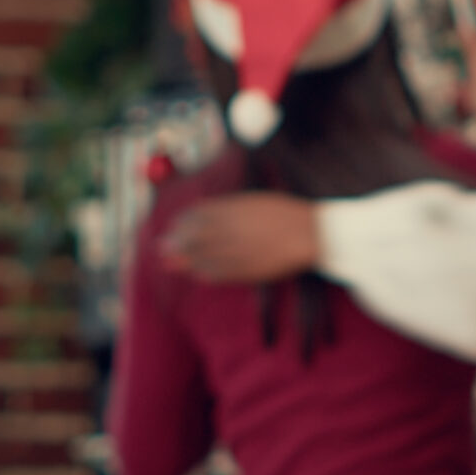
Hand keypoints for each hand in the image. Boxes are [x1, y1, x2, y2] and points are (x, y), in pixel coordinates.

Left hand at [163, 192, 319, 283]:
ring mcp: (241, 250)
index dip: (182, 222)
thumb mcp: (254, 201)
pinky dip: (207, 273)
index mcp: (235, 209)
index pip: (197, 215)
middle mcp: (234, 229)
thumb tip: (198, 214)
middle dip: (176, 243)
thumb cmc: (284, 213)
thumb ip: (227, 207)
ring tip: (172, 263)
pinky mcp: (250, 269)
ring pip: (204, 257)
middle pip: (195, 237)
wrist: (312, 232)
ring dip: (186, 261)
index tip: (175, 226)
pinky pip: (222, 273)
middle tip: (163, 248)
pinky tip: (198, 274)